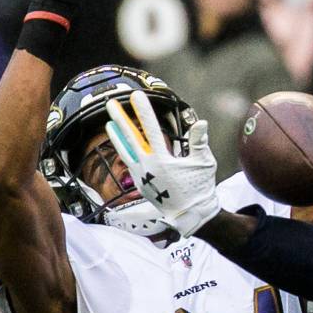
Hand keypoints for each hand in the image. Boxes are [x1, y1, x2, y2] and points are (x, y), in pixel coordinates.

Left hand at [106, 92, 220, 236]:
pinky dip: (123, 151)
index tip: (136, 96)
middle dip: (121, 119)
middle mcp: (148, 167)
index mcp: (163, 160)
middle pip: (130, 138)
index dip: (143, 111)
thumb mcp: (203, 163)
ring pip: (125, 151)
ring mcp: (142, 176)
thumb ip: (199, 142)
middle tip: (111, 103)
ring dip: (117, 135)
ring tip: (109, 123)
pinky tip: (121, 143)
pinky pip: (129, 163)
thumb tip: (200, 123)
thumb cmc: (199, 188)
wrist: (191, 215)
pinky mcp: (140, 183)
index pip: (150, 129)